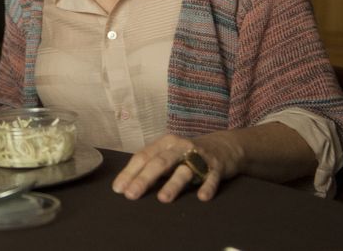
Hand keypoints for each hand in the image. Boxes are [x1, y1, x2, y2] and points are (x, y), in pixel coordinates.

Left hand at [111, 132, 242, 202]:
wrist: (224, 146)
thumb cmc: (187, 154)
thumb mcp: (168, 154)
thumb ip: (151, 166)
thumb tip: (126, 185)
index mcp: (164, 143)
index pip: (143, 157)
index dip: (130, 172)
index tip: (118, 189)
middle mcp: (180, 147)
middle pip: (160, 163)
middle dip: (144, 179)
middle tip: (131, 195)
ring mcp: (199, 156)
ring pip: (184, 170)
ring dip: (173, 184)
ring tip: (163, 199)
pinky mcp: (217, 166)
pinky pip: (212, 177)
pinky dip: (208, 186)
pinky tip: (202, 197)